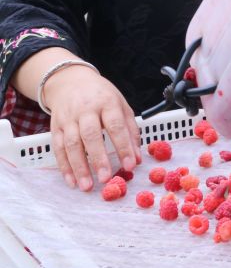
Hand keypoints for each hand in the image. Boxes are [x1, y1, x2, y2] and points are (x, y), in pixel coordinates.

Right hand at [44, 67, 141, 190]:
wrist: (70, 81)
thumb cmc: (102, 97)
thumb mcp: (122, 106)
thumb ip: (130, 131)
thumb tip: (137, 158)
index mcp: (107, 102)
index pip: (115, 126)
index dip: (123, 146)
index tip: (130, 165)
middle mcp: (85, 110)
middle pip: (91, 135)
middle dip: (98, 158)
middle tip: (106, 178)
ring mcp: (68, 119)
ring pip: (71, 144)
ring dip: (79, 167)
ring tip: (87, 186)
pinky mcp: (55, 127)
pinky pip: (58, 148)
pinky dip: (64, 166)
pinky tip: (71, 181)